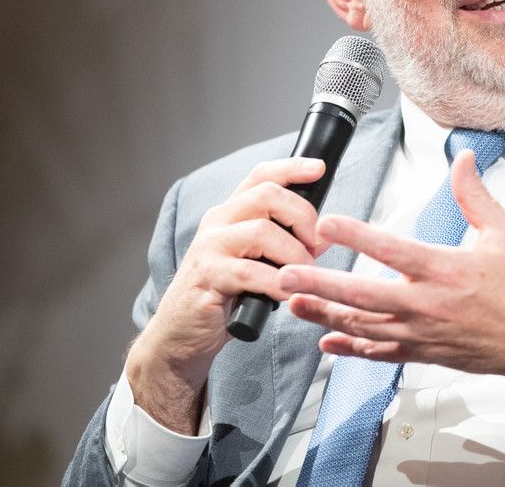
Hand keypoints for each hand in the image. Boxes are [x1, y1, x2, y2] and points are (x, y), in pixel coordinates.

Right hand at [126, 157, 326, 432]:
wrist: (181, 336)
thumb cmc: (224, 298)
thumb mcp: (256, 262)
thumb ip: (284, 244)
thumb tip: (324, 235)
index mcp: (230, 214)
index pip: (260, 176)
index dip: (291, 168)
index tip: (318, 168)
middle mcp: (217, 223)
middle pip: (267, 196)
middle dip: (303, 217)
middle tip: (316, 245)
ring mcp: (208, 249)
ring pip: (262, 232)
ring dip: (295, 254)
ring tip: (305, 275)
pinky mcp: (206, 278)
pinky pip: (250, 272)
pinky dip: (277, 283)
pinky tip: (286, 293)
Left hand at [279, 149, 504, 379]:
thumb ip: (475, 195)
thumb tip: (462, 159)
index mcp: (446, 270)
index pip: (391, 250)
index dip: (356, 235)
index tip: (327, 222)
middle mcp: (428, 305)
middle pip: (361, 296)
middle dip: (318, 285)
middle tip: (284, 275)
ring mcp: (422, 334)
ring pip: (362, 327)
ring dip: (324, 315)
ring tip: (292, 303)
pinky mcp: (424, 353)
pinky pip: (379, 354)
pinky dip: (350, 349)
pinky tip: (327, 343)